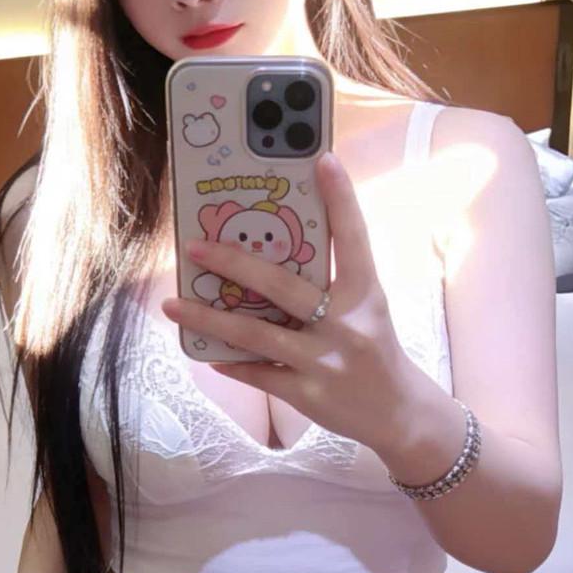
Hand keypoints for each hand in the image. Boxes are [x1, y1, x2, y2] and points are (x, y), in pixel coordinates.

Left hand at [160, 151, 413, 458]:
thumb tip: (274, 248)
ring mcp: (325, 362)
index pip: (354, 238)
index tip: (323, 159)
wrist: (399, 413)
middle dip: (234, 263)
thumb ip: (331, 281)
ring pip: (257, 335)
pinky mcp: (308, 394)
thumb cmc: (374, 348)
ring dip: (209, 319)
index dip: (341, 198)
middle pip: (283, 286)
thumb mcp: (366, 309)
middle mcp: (346, 325)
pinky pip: (259, 374)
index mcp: (365, 294)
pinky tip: (206, 354)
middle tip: (194, 245)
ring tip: (173, 305)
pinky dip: (231, 363)